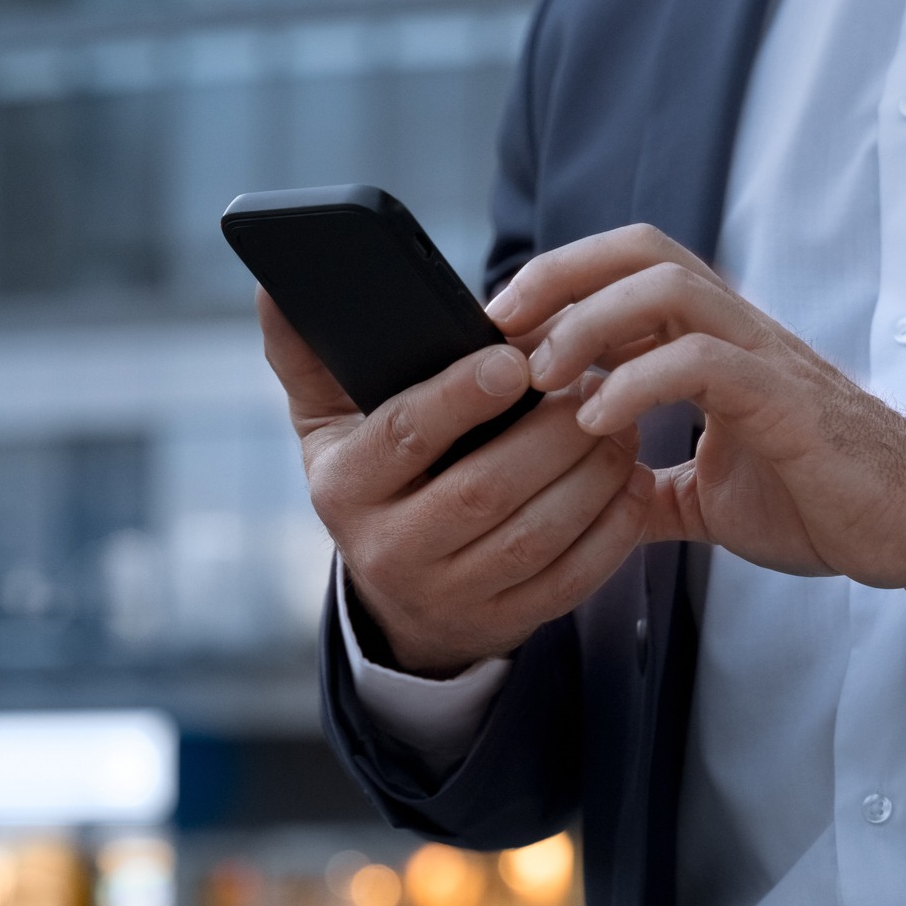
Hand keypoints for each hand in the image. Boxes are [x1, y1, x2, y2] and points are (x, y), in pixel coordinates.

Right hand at [259, 289, 651, 676]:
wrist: (398, 600)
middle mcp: (389, 550)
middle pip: (483, 489)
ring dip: (592, 476)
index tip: (515, 358)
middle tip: (597, 385)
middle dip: (550, 434)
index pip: (403, 435)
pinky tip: (632, 483)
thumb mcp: (326, 423)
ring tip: (622, 424)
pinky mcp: (503, 622)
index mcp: (343, 488)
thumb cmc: (373, 481)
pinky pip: (570, 580)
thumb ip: (307, 354)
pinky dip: (612, 531)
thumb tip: (273, 284)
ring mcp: (449, 594)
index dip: (460, 397)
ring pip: (535, 536)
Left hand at [491, 225, 905, 587]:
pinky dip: (639, 382)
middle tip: (497, 329)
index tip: (494, 329)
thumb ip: (647, 482)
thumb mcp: (706, 495)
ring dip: (590, 322)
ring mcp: (764, 358)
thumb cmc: (818, 500)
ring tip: (541, 374)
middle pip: (641, 251)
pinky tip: (597, 419)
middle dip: (560, 276)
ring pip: (670, 287)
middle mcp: (737, 331)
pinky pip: (706, 362)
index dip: (558, 284)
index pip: (629, 271)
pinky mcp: (785, 401)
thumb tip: (586, 496)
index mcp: (714, 343)